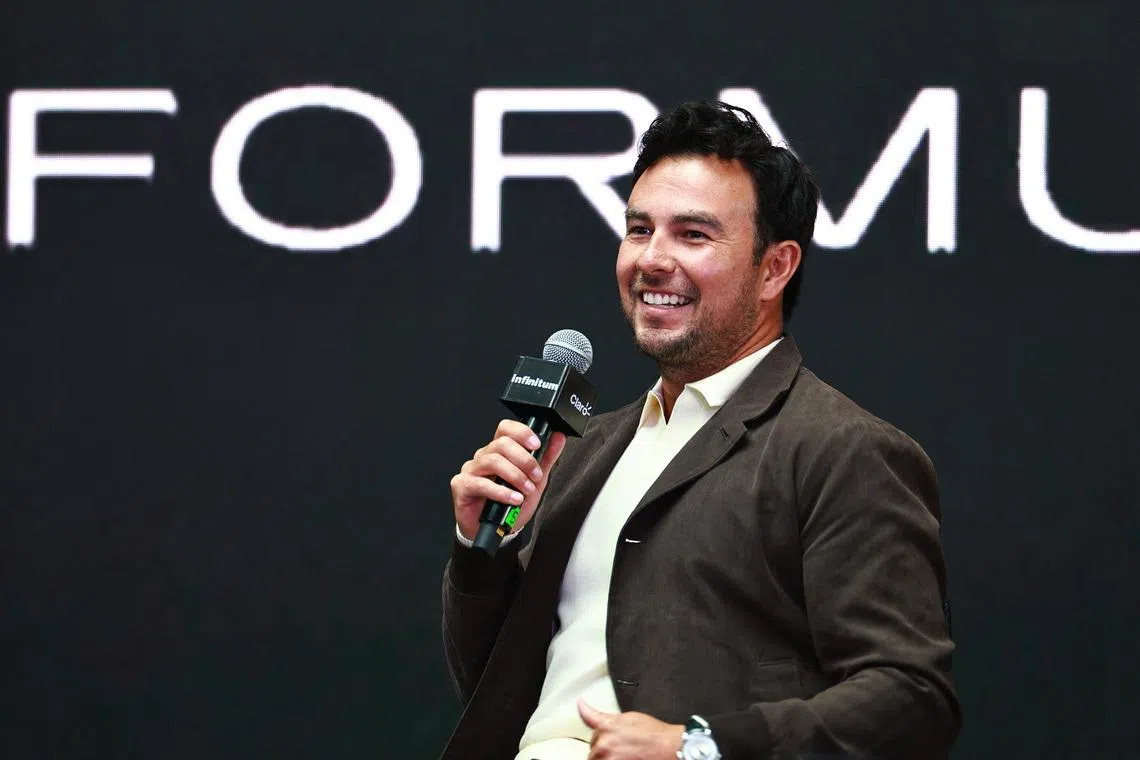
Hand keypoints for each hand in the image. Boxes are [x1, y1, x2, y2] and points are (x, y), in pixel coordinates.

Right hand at [450, 419, 567, 539]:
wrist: (496, 530)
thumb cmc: (510, 504)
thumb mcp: (534, 481)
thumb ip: (545, 459)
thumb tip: (558, 438)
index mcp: (498, 451)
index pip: (505, 429)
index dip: (521, 432)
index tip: (537, 445)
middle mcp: (483, 456)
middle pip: (501, 444)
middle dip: (524, 460)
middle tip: (536, 476)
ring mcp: (471, 470)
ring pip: (492, 461)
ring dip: (515, 476)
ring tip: (526, 490)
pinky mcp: (462, 486)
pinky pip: (481, 483)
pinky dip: (501, 492)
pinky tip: (514, 499)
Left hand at [578, 698, 683, 759]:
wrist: (669, 748)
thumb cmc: (655, 734)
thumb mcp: (629, 718)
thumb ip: (608, 718)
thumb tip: (589, 708)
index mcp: (606, 727)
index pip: (588, 719)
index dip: (585, 710)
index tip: (581, 705)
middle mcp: (604, 744)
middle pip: (594, 744)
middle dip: (603, 744)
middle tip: (621, 744)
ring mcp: (608, 759)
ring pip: (596, 758)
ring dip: (606, 756)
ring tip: (624, 753)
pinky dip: (610, 759)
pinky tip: (623, 756)